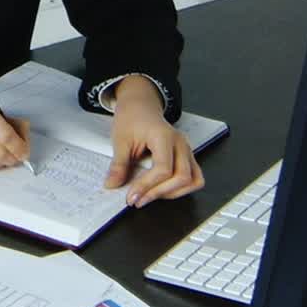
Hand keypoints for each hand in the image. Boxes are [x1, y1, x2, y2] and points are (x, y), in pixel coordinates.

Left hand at [103, 76, 203, 205]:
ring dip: (172, 193)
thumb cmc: (132, 118)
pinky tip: (162, 191)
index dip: (148, 186)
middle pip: (182, 177)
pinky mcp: (187, 157)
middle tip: (138, 200)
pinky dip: (181, 189)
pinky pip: (194, 178)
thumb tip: (113, 185)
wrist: (140, 106)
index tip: (132, 196)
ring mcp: (187, 150)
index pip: (163, 169)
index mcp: (164, 136)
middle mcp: (181, 143)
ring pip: (193, 180)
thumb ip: (118, 164)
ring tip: (150, 196)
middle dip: (159, 193)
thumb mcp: (120, 140)